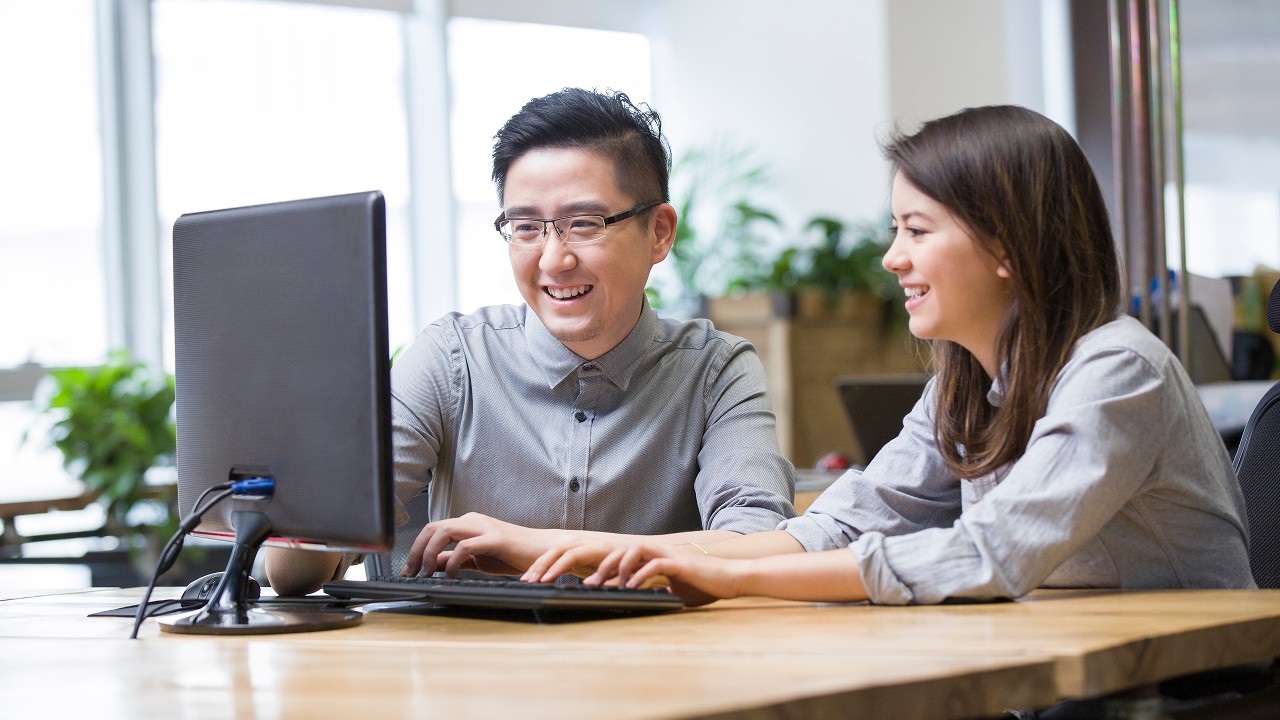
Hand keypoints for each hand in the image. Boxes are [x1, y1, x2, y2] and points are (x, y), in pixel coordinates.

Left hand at [402, 512, 565, 577]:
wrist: (544, 552)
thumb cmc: (515, 555)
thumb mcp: (479, 559)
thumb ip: (458, 560)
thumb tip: (436, 564)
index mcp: (468, 524)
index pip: (433, 530)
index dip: (417, 549)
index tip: (408, 570)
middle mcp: (473, 521)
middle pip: (433, 528)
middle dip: (417, 551)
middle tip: (411, 573)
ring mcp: (484, 527)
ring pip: (444, 531)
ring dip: (430, 553)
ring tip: (427, 573)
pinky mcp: (495, 538)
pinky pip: (465, 546)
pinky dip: (453, 561)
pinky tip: (452, 575)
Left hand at [523, 541, 735, 606]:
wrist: (722, 577)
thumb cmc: (686, 585)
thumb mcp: (647, 587)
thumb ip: (623, 586)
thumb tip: (596, 594)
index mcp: (623, 555)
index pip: (583, 553)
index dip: (555, 564)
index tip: (533, 580)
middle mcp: (634, 549)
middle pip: (592, 548)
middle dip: (564, 563)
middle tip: (543, 580)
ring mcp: (654, 553)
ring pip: (621, 554)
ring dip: (604, 570)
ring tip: (588, 586)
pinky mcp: (674, 561)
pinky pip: (652, 564)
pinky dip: (638, 574)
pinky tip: (627, 586)